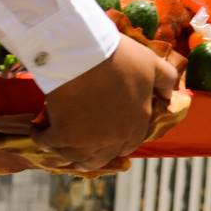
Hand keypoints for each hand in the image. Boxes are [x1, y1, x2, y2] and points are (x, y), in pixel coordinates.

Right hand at [38, 35, 178, 170]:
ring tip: (58, 137)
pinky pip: (48, 145)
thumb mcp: (152, 64)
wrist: (84, 53)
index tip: (104, 130)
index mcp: (137, 125)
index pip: (129, 144)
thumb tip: (171, 95)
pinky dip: (41, 138)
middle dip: (91, 151)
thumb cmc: (119, 57)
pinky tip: (38, 130)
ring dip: (66, 150)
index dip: (117, 139)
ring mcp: (88, 141)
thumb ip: (166, 81)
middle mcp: (114, 139)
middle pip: (100, 157)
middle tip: (78, 138)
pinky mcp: (62, 137)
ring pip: (74, 157)